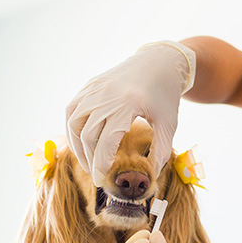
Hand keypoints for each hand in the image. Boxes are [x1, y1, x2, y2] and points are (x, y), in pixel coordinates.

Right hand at [66, 41, 195, 185]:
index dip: (101, 164)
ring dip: (78, 147)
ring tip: (89, 163)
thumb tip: (150, 176)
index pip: (106, 141)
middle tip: (97, 176)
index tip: (101, 180)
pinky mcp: (89, 86)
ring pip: (74, 123)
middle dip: (90, 160)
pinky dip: (73, 130)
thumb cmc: (166, 95)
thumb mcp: (169, 124)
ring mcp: (95, 89)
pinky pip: (72, 111)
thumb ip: (161, 151)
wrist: (159, 62)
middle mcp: (106, 95)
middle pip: (87, 135)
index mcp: (127, 104)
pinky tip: (83, 144)